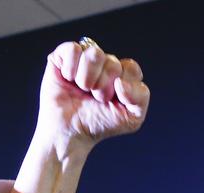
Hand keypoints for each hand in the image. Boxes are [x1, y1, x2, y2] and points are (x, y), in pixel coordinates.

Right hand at [34, 41, 149, 153]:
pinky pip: (73, 50)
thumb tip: (121, 81)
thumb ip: (140, 97)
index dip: (123, 87)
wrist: (69, 133)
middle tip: (94, 98)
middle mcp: (104, 64)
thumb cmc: (98, 124)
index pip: (131, 68)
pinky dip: (71, 69)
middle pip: (112, 63)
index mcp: (122, 75)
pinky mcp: (63, 56)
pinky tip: (68, 79)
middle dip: (103, 87)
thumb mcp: (131, 118)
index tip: (111, 101)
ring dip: (87, 79)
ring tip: (82, 90)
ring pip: (94, 54)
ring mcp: (84, 58)